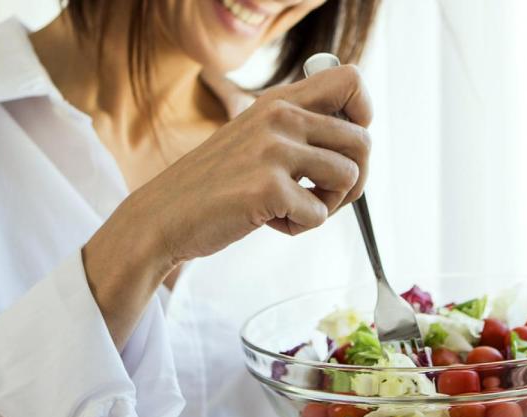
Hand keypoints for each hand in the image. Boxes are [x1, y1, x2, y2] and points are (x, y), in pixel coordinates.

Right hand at [132, 64, 373, 261]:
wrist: (163, 215)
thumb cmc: (214, 184)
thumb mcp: (254, 137)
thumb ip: (296, 128)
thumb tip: (357, 135)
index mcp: (279, 101)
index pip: (350, 80)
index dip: (363, 115)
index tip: (345, 147)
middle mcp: (279, 117)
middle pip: (362, 140)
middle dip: (354, 179)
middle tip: (324, 196)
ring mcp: (273, 151)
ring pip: (349, 178)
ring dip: (327, 205)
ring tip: (292, 208)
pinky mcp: (268, 188)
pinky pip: (319, 214)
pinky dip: (299, 227)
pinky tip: (269, 220)